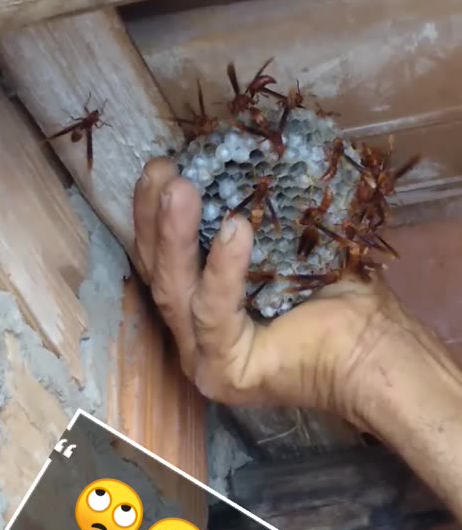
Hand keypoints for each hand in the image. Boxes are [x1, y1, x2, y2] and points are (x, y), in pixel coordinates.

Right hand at [132, 158, 426, 427]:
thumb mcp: (285, 248)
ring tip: (181, 188)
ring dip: (175, 237)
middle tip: (162, 168)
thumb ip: (252, 219)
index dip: (154, 214)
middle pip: (160, 275)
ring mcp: (206, 359)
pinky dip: (223, 271)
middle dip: (153, 218)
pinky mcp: (225, 372)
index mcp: (205, 311)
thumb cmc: (340, 299)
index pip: (166, 261)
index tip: (163, 165)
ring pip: (175, 293)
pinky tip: (236, 230)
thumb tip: (236, 157)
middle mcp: (197, 338)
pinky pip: (215, 314)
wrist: (376, 350)